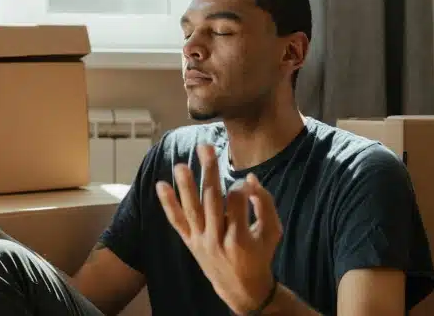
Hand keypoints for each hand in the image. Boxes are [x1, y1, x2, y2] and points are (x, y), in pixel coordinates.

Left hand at [156, 144, 282, 313]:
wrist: (241, 287)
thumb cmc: (260, 254)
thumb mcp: (272, 231)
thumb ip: (265, 204)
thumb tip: (251, 179)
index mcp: (240, 237)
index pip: (236, 201)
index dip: (240, 187)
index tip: (245, 183)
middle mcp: (217, 239)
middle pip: (211, 199)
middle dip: (209, 171)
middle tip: (205, 147)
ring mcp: (201, 241)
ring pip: (192, 209)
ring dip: (185, 185)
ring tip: (180, 164)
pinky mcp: (190, 242)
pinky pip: (177, 222)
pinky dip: (168, 204)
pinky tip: (161, 185)